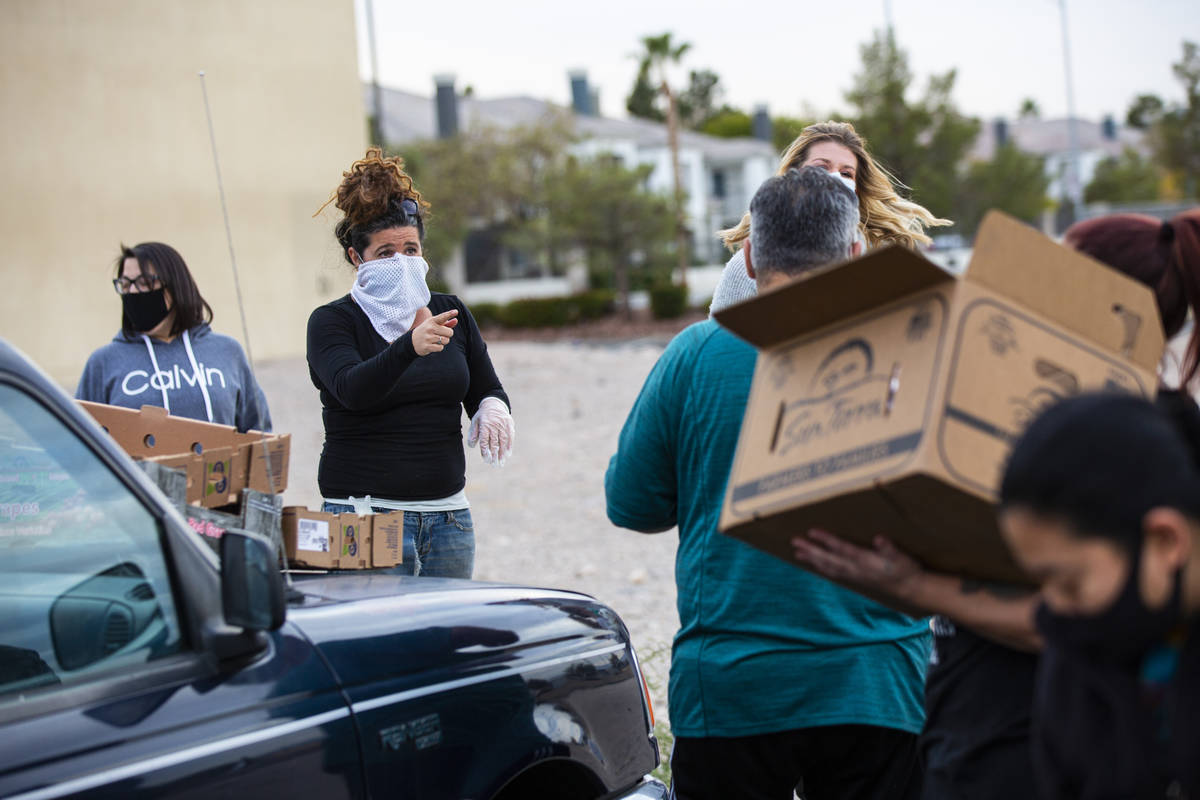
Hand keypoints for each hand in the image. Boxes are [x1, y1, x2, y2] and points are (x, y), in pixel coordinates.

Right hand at [410, 308, 457, 355]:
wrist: (412, 341)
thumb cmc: (427, 331)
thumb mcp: (434, 325)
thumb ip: (446, 323)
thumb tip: (456, 320)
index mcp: (432, 321)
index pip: (443, 317)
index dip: (450, 314)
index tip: (456, 311)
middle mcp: (430, 328)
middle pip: (450, 332)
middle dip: (448, 335)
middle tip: (440, 335)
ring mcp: (428, 337)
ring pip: (446, 340)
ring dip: (444, 342)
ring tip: (436, 340)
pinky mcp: (426, 346)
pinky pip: (441, 348)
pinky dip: (439, 348)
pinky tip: (433, 345)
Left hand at [467, 396, 513, 465]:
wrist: (493, 403)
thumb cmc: (482, 415)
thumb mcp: (475, 422)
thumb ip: (473, 433)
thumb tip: (471, 446)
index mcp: (485, 425)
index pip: (484, 440)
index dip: (485, 451)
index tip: (486, 459)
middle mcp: (494, 425)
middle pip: (494, 443)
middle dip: (494, 455)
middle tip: (494, 464)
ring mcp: (503, 425)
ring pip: (503, 441)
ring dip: (502, 453)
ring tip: (501, 462)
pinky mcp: (509, 424)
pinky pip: (510, 436)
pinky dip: (509, 446)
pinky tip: (508, 454)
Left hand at [791, 529, 923, 604]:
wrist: (909, 589)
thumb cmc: (905, 569)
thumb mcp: (901, 557)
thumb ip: (889, 549)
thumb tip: (880, 539)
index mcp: (865, 561)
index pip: (841, 548)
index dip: (826, 540)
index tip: (811, 531)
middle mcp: (855, 569)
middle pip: (828, 558)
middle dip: (810, 550)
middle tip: (794, 541)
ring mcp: (853, 575)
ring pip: (827, 567)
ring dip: (811, 559)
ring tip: (797, 552)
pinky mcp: (854, 579)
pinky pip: (832, 573)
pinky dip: (820, 568)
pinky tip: (813, 564)